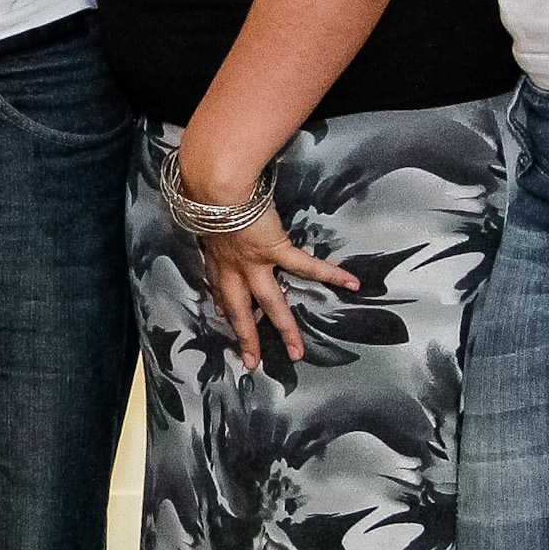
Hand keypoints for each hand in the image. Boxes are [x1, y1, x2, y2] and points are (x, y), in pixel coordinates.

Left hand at [188, 204, 359, 370]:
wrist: (216, 188)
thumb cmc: (204, 191)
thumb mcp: (199, 211)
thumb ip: (205, 216)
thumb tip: (199, 202)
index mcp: (216, 257)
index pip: (218, 287)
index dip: (221, 303)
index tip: (223, 316)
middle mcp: (233, 267)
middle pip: (240, 309)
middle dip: (247, 336)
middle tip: (252, 361)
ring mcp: (255, 263)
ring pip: (270, 303)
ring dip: (284, 328)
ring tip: (297, 351)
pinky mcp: (276, 250)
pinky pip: (306, 266)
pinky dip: (329, 274)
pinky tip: (350, 283)